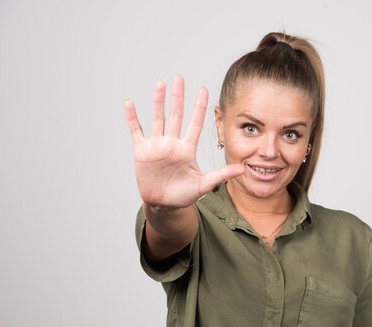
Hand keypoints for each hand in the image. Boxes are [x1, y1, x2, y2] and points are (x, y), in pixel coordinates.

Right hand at [125, 75, 243, 208]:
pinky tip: (130, 103)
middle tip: (179, 77)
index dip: (199, 106)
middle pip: (176, 115)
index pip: (195, 123)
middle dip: (178, 96)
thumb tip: (242, 169)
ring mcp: (157, 145)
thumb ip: (221, 175)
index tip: (203, 88)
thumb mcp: (204, 184)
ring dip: (158, 101)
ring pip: (158, 118)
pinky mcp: (142, 151)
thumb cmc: (184, 195)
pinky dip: (132, 118)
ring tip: (160, 84)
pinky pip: (136, 131)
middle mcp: (172, 143)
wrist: (164, 204)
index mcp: (187, 149)